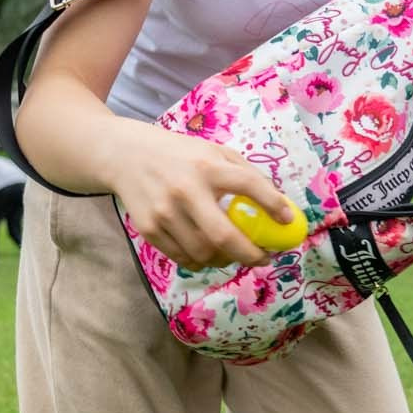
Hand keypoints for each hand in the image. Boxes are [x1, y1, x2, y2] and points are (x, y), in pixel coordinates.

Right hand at [109, 126, 291, 270]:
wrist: (125, 156)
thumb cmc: (179, 155)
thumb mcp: (212, 151)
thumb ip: (242, 173)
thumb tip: (277, 205)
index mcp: (206, 166)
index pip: (248, 185)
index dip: (272, 204)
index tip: (287, 221)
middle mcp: (185, 189)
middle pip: (224, 236)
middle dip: (250, 255)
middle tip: (264, 258)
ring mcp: (164, 212)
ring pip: (204, 254)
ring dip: (226, 260)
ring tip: (234, 255)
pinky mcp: (149, 229)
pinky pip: (183, 258)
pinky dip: (202, 262)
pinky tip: (210, 254)